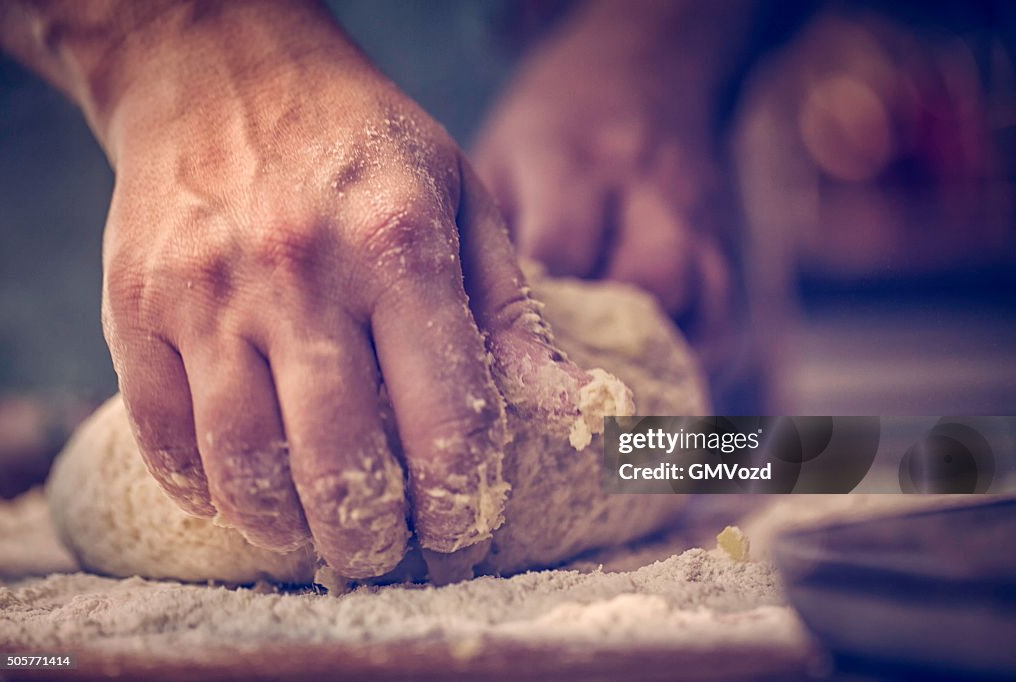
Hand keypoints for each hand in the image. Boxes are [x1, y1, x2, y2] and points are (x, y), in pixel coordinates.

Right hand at [84, 2, 581, 577]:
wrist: (219, 67)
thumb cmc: (362, 140)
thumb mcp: (462, 199)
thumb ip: (513, 310)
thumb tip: (568, 407)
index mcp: (400, 247)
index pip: (445, 417)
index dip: (459, 501)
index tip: (460, 537)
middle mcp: (301, 273)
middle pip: (340, 459)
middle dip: (372, 537)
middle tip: (387, 554)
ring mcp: (206, 292)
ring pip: (243, 462)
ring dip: (286, 528)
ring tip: (316, 541)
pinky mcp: (135, 303)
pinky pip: (160, 430)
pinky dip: (200, 487)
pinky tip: (237, 495)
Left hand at [474, 1, 745, 372]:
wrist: (645, 70)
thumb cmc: (553, 127)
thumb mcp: (503, 153)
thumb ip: (487, 232)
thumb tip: (464, 326)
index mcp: (576, 162)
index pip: (563, 247)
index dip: (534, 312)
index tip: (506, 359)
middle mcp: (646, 189)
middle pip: (646, 278)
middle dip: (603, 341)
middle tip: (563, 387)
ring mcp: (695, 217)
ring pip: (695, 300)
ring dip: (653, 358)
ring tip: (613, 404)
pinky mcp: (723, 243)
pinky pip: (725, 319)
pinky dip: (694, 364)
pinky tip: (658, 393)